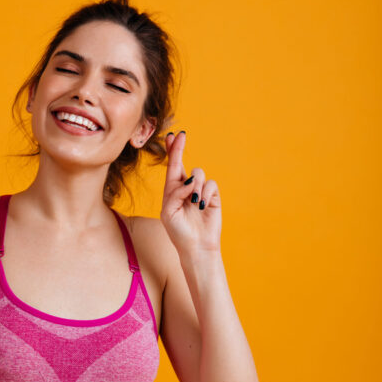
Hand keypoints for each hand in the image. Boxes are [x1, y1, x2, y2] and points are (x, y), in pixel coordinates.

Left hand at [160, 131, 221, 255]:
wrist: (196, 246)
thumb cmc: (178, 231)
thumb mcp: (169, 211)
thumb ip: (175, 192)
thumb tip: (189, 180)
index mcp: (172, 191)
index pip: (171, 168)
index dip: (171, 151)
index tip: (171, 135)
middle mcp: (185, 188)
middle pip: (183, 163)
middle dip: (179, 149)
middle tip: (180, 135)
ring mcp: (200, 191)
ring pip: (198, 173)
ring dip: (194, 185)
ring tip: (193, 202)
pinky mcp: (212, 196)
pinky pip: (210, 184)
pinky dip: (205, 193)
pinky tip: (202, 205)